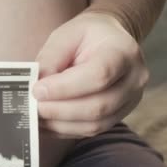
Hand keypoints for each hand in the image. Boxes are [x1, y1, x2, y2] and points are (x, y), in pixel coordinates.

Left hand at [32, 12, 149, 137]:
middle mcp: (134, 79)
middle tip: (32, 107)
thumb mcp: (65, 36)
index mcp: (123, 52)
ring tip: (35, 116)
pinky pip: (92, 130)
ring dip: (60, 124)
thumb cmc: (86, 36)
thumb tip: (36, 87)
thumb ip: (50, 59)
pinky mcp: (119, 116)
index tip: (37, 90)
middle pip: (98, 106)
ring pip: (96, 124)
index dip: (64, 88)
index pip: (98, 75)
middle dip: (59, 110)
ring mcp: (130, 101)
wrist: (109, 41)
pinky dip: (65, 129)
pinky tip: (46, 123)